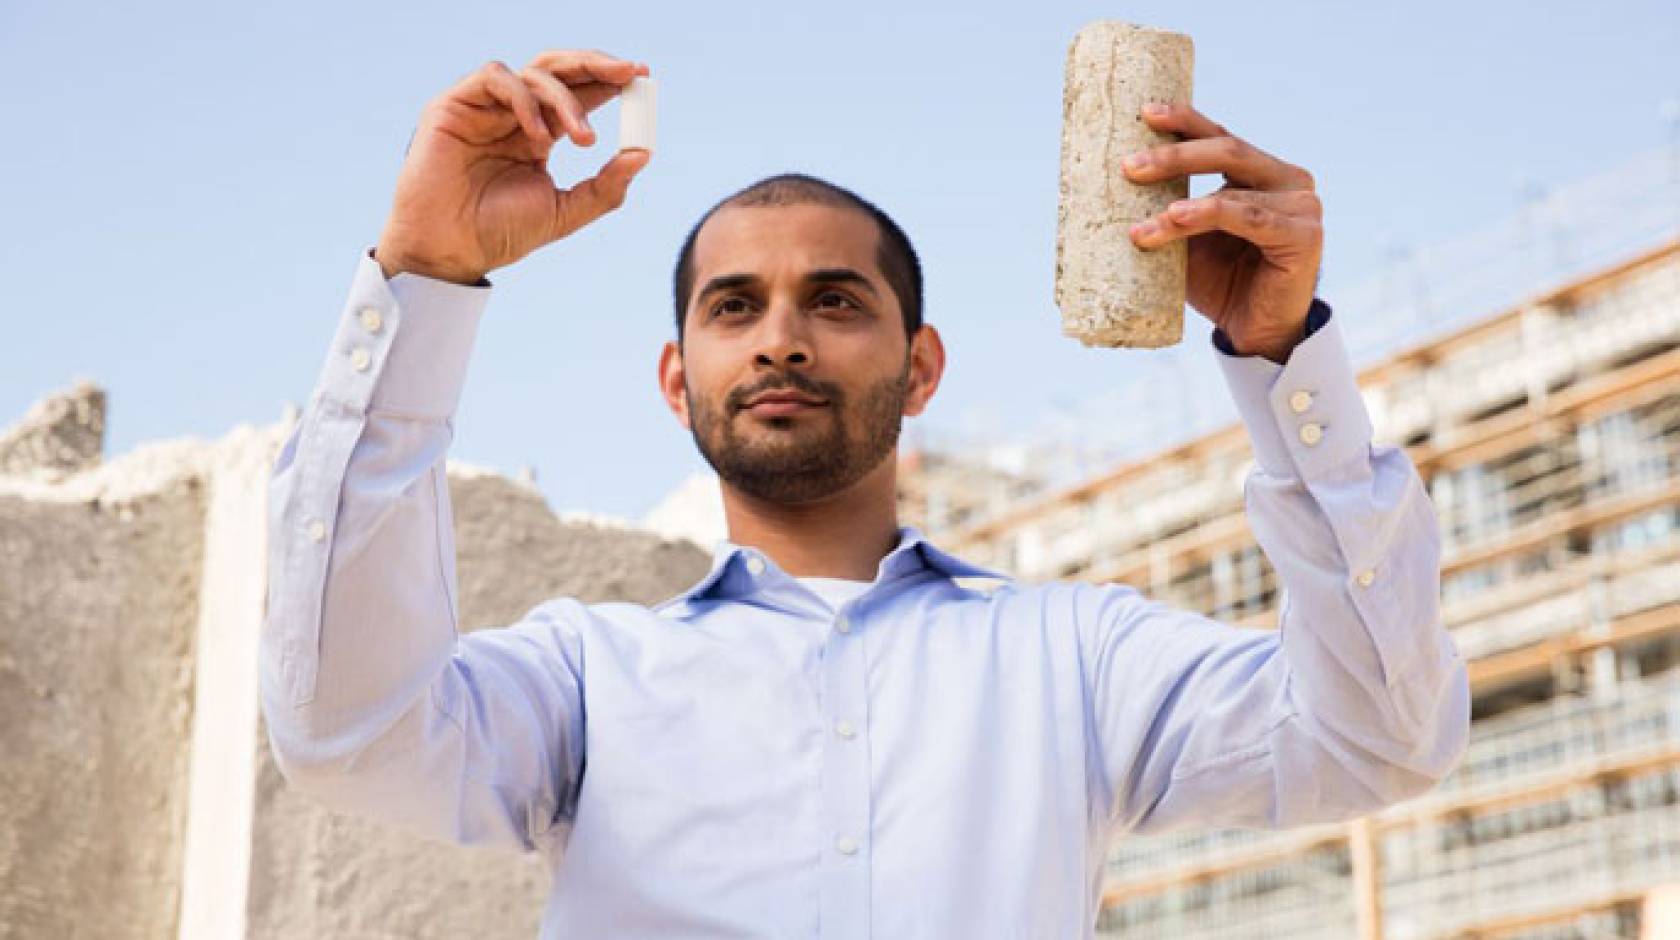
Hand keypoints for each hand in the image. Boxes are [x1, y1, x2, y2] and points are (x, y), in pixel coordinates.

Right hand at [375, 50, 651, 284]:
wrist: (452, 249)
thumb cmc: (500, 233)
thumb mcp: (565, 212)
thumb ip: (605, 187)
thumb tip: (643, 154)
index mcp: (539, 136)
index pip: (578, 95)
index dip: (609, 81)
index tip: (642, 78)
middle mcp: (513, 116)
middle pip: (558, 70)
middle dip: (596, 64)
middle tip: (628, 73)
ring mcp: (484, 108)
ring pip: (533, 73)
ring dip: (566, 100)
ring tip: (583, 139)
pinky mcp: (455, 104)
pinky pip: (497, 78)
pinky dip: (525, 100)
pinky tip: (538, 136)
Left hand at [1123, 104, 1321, 362]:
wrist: (1255, 333)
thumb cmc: (1221, 283)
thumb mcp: (1189, 240)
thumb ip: (1171, 209)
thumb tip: (1114, 183)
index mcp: (1264, 173)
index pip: (1220, 138)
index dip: (1185, 121)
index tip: (1145, 113)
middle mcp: (1289, 181)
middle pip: (1227, 151)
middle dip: (1174, 156)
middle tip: (1129, 167)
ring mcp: (1303, 206)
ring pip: (1229, 190)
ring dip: (1178, 204)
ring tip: (1139, 222)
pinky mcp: (1304, 236)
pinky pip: (1246, 218)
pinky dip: (1206, 216)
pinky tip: (1174, 221)